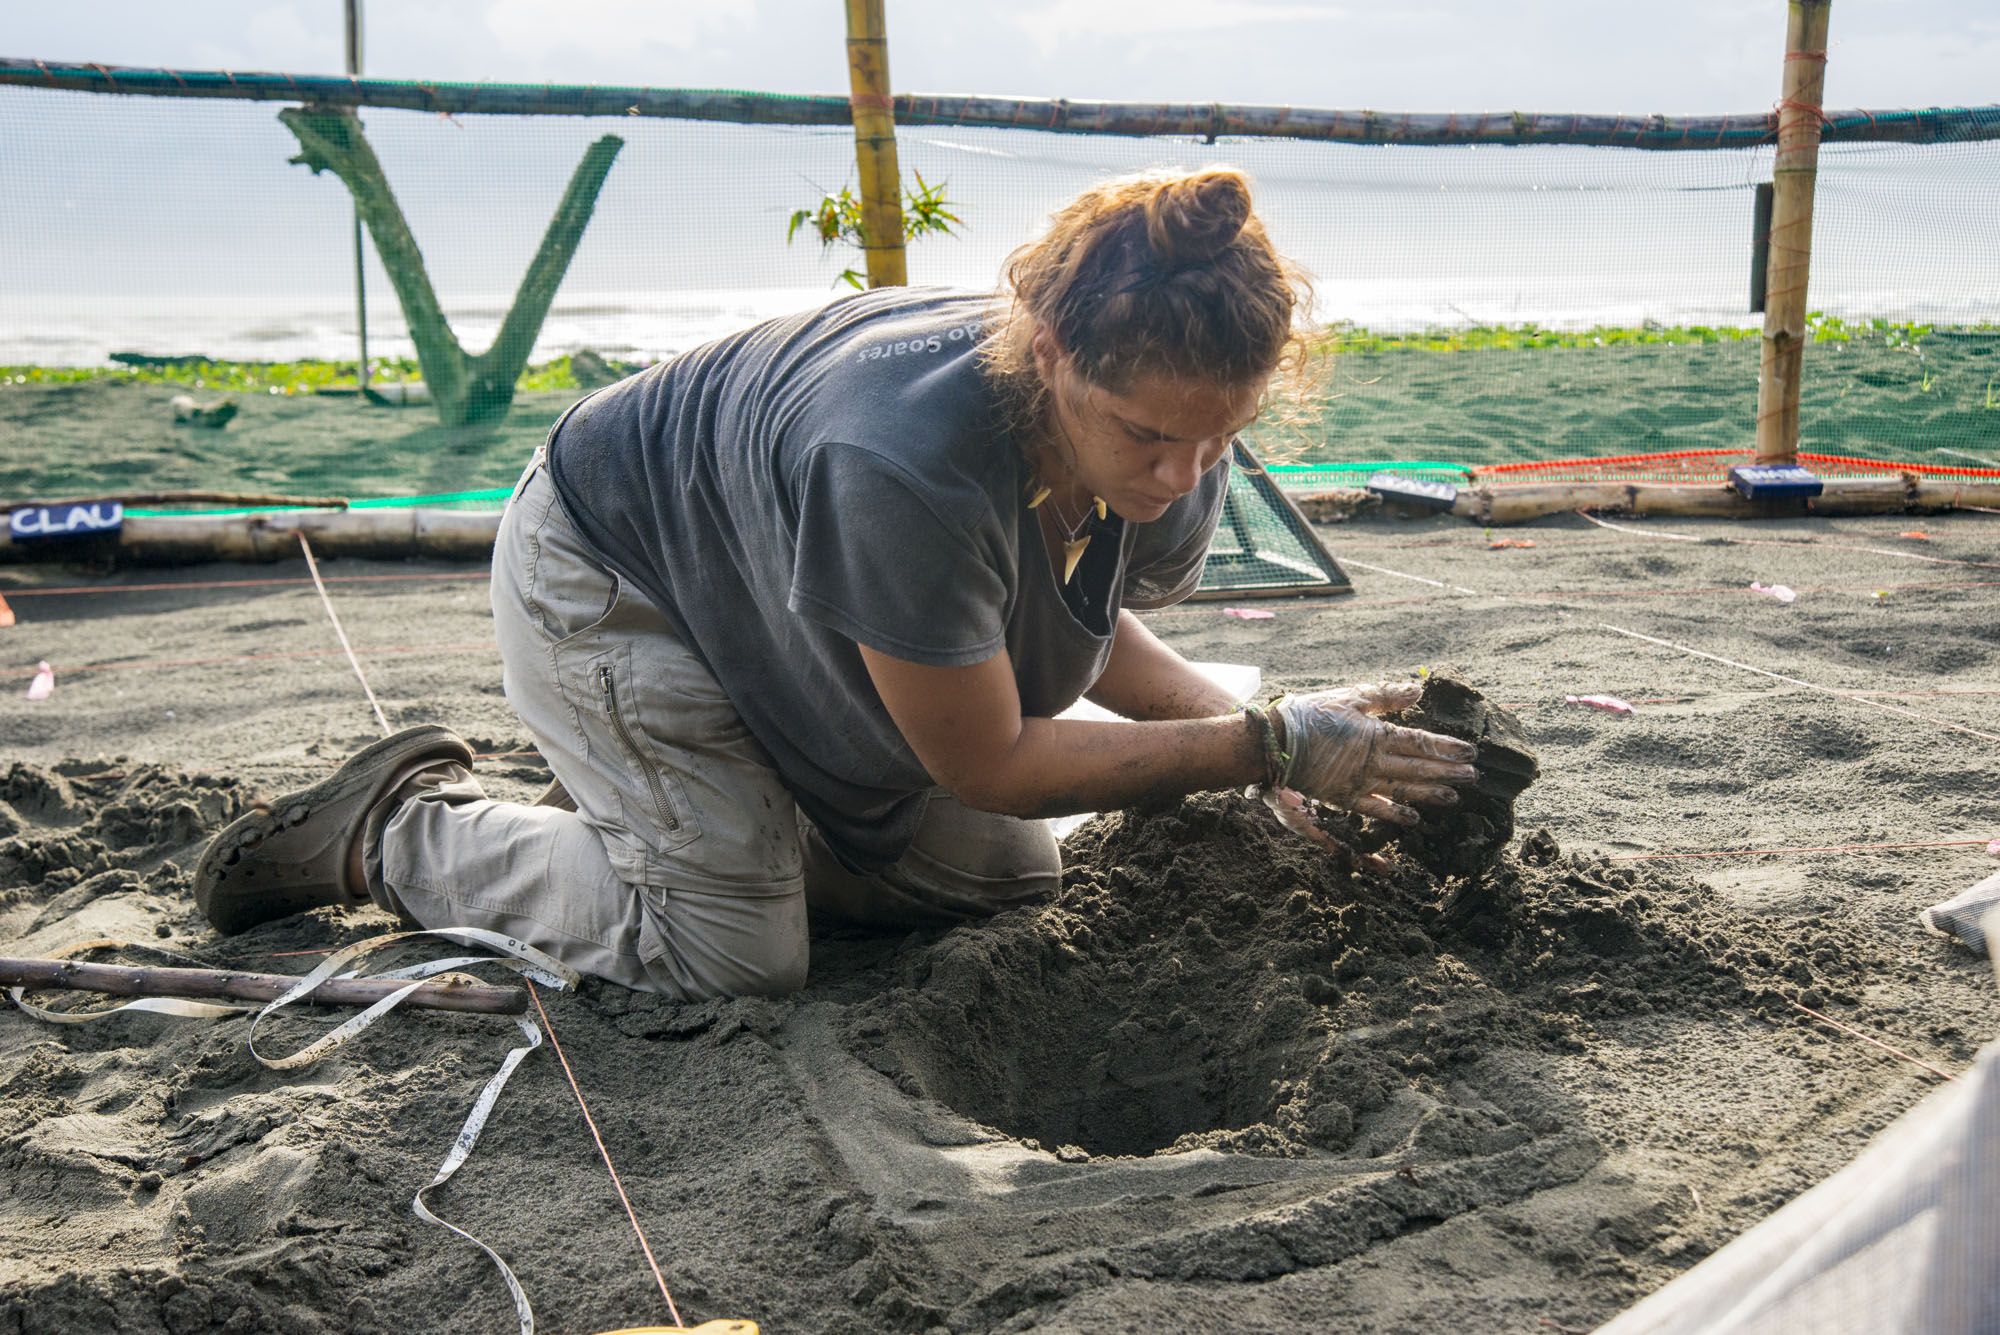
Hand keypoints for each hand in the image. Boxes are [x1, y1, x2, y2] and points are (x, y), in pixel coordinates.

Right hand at [1270, 681, 1477, 824]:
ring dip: (1429, 792)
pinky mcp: (1343, 796)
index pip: (1420, 741)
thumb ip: (1385, 696)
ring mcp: (1359, 782)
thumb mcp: (1350, 697)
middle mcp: (1372, 761)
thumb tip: (1417, 691)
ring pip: (1402, 788)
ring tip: (1453, 797)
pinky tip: (1413, 817)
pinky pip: (1374, 808)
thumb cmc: (1311, 714)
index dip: (1446, 748)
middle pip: (1417, 767)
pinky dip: (1394, 813)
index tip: (1470, 752)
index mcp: (1376, 734)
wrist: (1276, 742)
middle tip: (1473, 776)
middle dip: (1447, 771)